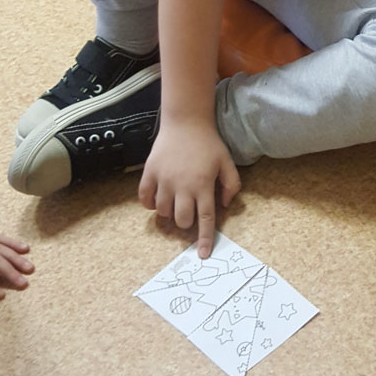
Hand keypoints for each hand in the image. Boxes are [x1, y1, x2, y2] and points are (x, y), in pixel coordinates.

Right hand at [138, 119, 240, 259]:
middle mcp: (182, 186)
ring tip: (174, 203)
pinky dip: (149, 205)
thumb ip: (231, 185)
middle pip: (182, 220)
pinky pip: (144, 198)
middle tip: (189, 212)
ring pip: (163, 212)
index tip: (203, 254)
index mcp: (203, 185)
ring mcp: (164, 180)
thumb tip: (225, 205)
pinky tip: (156, 201)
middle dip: (186, 223)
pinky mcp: (150, 173)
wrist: (186, 121)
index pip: (206, 219)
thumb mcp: (227, 162)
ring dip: (169, 213)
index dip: (205, 239)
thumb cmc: (208, 143)